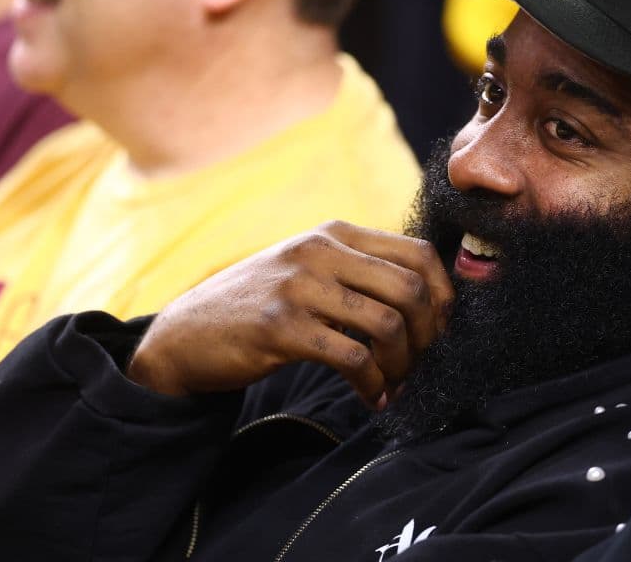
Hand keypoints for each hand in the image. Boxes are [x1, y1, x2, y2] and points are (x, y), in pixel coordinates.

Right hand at [127, 221, 453, 406]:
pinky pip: (352, 358)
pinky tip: (371, 397)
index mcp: (335, 233)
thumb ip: (357, 270)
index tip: (442, 331)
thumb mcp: (309, 268)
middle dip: (429, 335)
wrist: (185, 332)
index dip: (444, 296)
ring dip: (402, 365)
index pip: (418, 253)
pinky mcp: (281, 327)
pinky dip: (372, 384)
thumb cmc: (260, 304)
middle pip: (411, 288)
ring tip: (395, 385)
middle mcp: (320, 251)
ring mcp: (299, 286)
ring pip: (387, 323)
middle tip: (422, 364)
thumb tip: (428, 301)